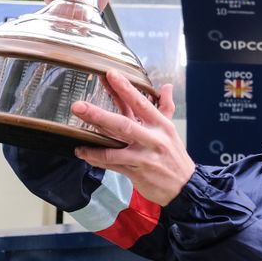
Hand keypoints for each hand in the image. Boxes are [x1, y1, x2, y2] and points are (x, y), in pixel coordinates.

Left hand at [72, 71, 194, 206]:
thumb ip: (166, 107)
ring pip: (116, 147)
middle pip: (124, 123)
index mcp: (161, 124)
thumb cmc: (174, 156)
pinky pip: (113, 164)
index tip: (110, 74)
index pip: (141, 103)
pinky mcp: (137, 172)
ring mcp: (144, 156)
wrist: (184, 186)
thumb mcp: (171, 130)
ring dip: (94, 142)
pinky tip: (83, 153)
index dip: (125, 88)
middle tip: (79, 106)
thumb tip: (166, 86)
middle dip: (99, 114)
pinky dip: (97, 158)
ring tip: (77, 134)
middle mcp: (153, 138)